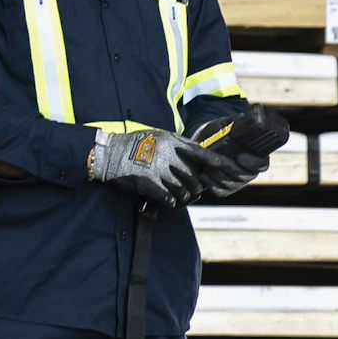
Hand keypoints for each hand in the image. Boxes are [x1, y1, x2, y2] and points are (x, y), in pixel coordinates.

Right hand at [88, 128, 241, 207]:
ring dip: (183, 197)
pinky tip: (168, 201)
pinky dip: (171, 202)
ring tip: (179, 197)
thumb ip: (176, 144)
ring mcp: (157, 168)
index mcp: (171, 141)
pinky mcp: (147, 182)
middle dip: (196, 187)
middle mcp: (167, 154)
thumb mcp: (157, 136)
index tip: (228, 168)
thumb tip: (195, 154)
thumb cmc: (133, 145)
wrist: (109, 154)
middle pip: (194, 176)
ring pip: (183, 189)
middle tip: (192, 191)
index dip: (216, 162)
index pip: (200, 152)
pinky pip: (168, 198)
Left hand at [185, 116, 270, 198]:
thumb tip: (241, 120)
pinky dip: (210, 184)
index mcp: (256, 156)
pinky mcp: (225, 189)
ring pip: (229, 184)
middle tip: (212, 158)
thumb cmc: (219, 131)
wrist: (205, 142)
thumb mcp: (228, 123)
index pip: (262, 164)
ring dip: (216, 175)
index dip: (253, 163)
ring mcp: (237, 182)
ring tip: (205, 164)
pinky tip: (203, 175)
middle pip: (242, 175)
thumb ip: (237, 122)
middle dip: (225, 167)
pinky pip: (220, 191)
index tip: (240, 157)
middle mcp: (249, 171)